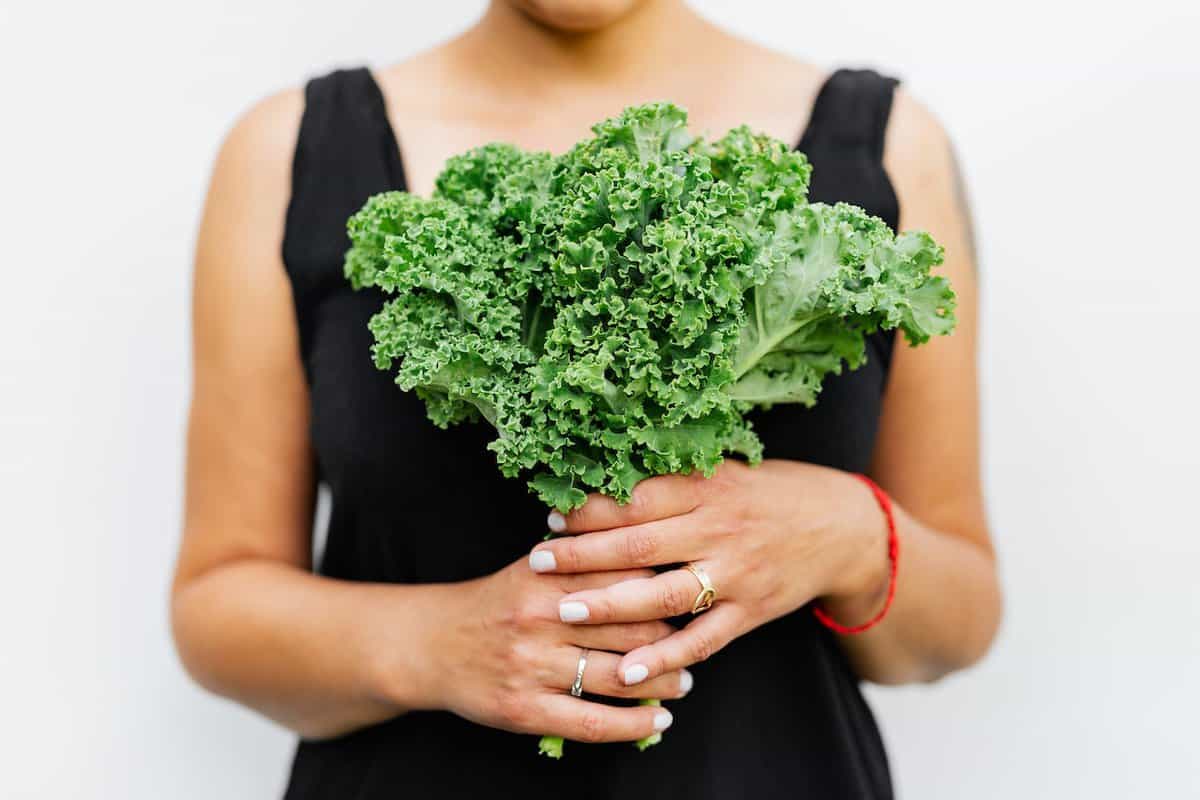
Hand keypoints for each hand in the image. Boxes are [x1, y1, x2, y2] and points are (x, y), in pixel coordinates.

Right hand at [407, 558, 690, 744]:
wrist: (432, 643)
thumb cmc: (495, 601)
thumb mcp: (534, 567)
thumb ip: (585, 557)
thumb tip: (649, 545)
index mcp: (547, 576)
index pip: (624, 578)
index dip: (664, 589)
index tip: (691, 595)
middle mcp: (541, 619)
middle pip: (627, 628)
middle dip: (672, 640)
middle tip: (697, 644)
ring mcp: (532, 666)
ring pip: (615, 677)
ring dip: (660, 683)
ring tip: (683, 683)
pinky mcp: (524, 709)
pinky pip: (589, 722)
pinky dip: (629, 725)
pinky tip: (655, 722)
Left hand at [527, 460, 889, 686]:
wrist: (843, 527)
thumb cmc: (772, 492)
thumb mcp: (727, 470)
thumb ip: (674, 478)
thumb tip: (606, 476)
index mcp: (709, 486)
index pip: (637, 497)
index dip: (590, 508)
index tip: (552, 515)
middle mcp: (719, 529)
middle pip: (639, 545)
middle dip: (582, 556)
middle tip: (539, 563)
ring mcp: (736, 574)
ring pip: (664, 595)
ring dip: (612, 605)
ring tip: (566, 611)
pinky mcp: (751, 612)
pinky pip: (703, 640)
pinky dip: (665, 657)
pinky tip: (629, 671)